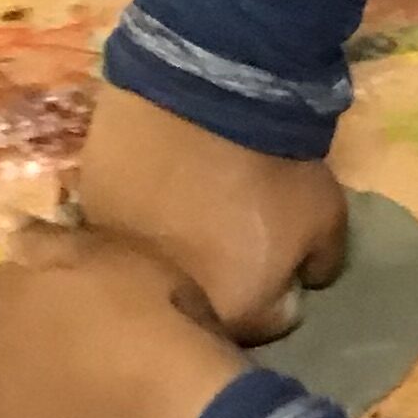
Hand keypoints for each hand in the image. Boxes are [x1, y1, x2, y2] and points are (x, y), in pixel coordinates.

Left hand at [0, 224, 246, 417]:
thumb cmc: (156, 319)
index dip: (45, 289)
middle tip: (95, 350)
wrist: (182, 414)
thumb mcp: (115, 251)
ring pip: (19, 405)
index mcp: (2, 300)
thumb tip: (10, 231)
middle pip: (5, 346)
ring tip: (101, 402)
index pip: (5, 283)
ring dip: (46, 398)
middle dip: (38, 345)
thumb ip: (52, 240)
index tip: (84, 297)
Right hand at [76, 80, 348, 339]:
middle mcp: (168, 302)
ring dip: (173, 249)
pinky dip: (139, 212)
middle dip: (223, 279)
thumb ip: (320, 263)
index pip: (273, 320)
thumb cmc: (274, 168)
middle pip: (205, 304)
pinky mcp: (89, 212)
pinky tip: (155, 181)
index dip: (284, 284)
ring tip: (189, 206)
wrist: (206, 96)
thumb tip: (305, 277)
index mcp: (234, 314)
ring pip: (155, 268)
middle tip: (233, 233)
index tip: (283, 253)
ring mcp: (120, 258)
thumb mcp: (327, 219)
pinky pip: (121, 228)